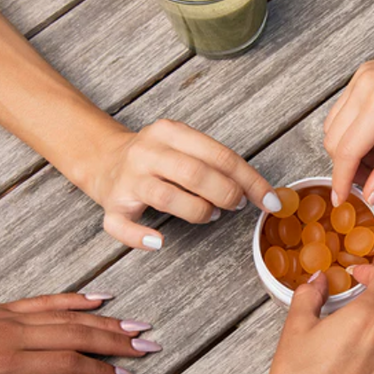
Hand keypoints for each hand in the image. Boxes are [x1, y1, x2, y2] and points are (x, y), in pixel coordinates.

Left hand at [0, 294, 158, 373]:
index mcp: (9, 363)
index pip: (67, 363)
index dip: (100, 369)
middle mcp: (16, 335)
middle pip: (78, 334)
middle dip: (118, 340)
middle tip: (150, 344)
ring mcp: (12, 317)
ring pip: (69, 315)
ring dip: (106, 319)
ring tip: (137, 324)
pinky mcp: (4, 308)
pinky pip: (48, 301)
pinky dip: (76, 299)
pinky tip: (97, 298)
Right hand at [91, 119, 278, 249]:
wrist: (102, 158)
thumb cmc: (157, 158)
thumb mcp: (184, 145)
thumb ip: (216, 162)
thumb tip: (260, 191)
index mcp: (170, 132)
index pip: (219, 155)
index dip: (250, 180)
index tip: (271, 201)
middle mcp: (147, 152)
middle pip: (194, 173)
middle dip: (226, 193)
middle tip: (237, 206)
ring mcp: (128, 178)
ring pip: (166, 197)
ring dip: (197, 211)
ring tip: (211, 215)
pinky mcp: (112, 205)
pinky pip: (122, 226)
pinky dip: (141, 237)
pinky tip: (159, 241)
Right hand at [324, 37, 373, 205]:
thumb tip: (371, 193)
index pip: (347, 151)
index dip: (341, 180)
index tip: (340, 199)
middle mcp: (365, 86)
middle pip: (333, 139)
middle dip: (346, 166)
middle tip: (370, 179)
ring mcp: (362, 77)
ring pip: (333, 124)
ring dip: (347, 148)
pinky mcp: (364, 74)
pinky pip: (343, 108)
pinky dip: (352, 130)